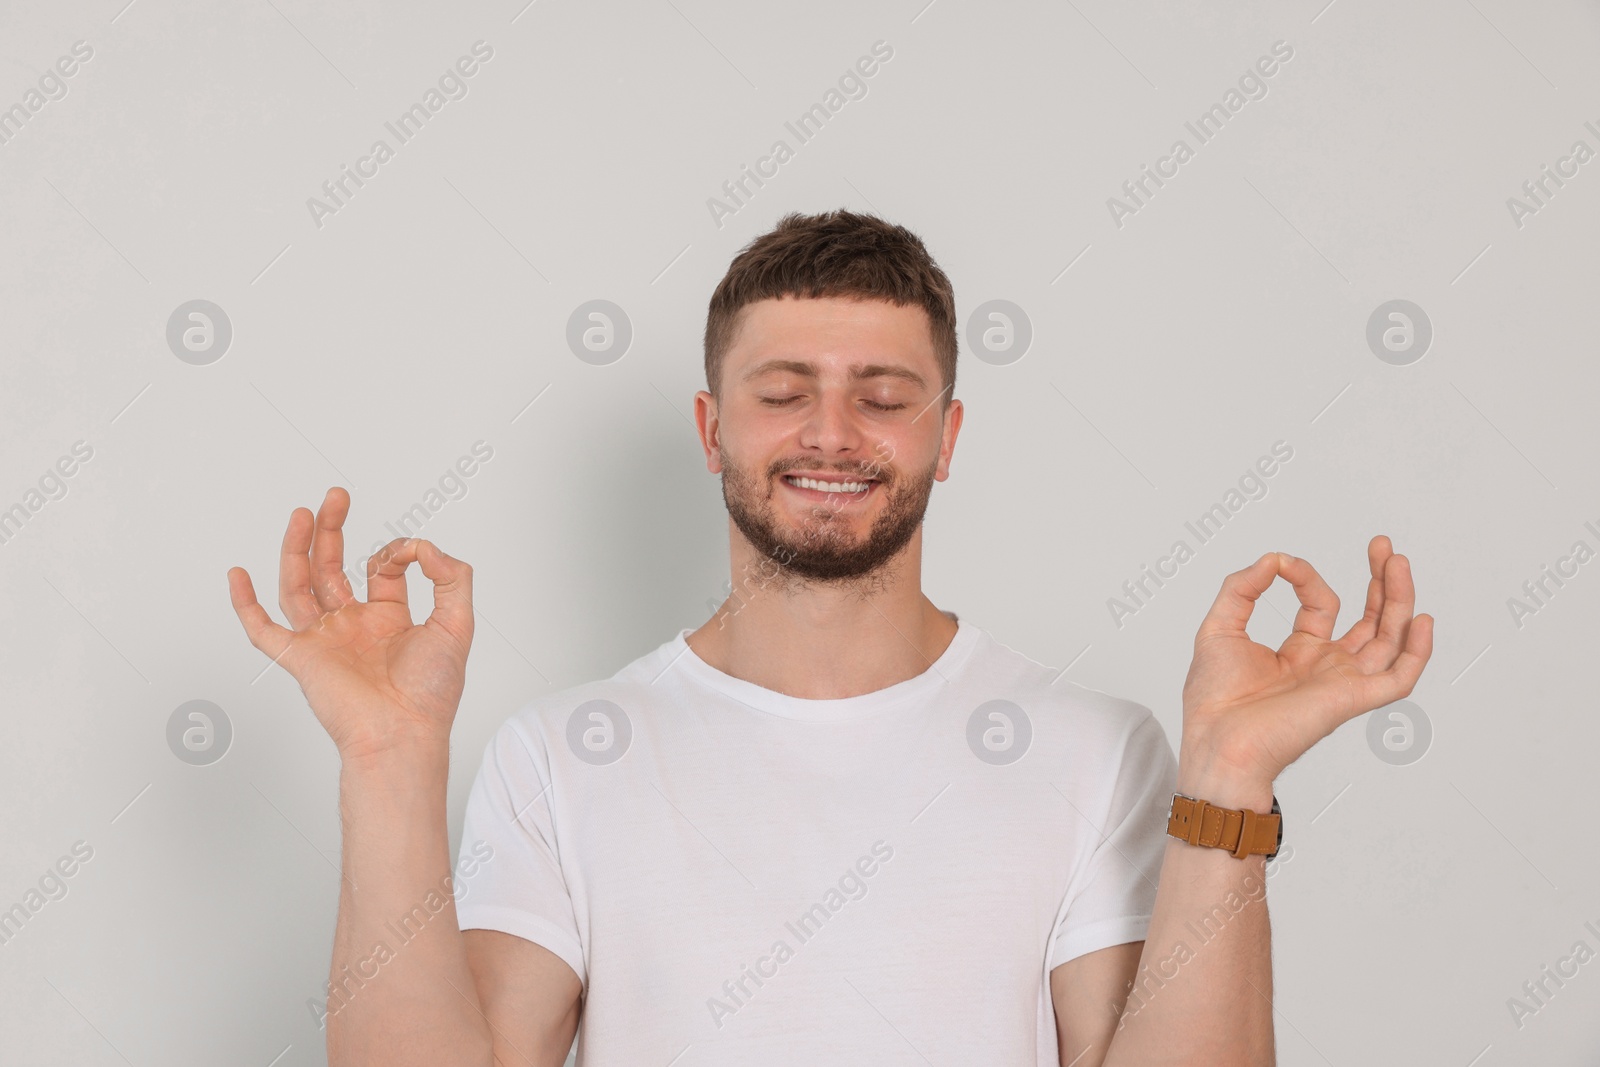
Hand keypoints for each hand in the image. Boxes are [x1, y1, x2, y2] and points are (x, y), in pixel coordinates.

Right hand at [227, 487, 474, 761]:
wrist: (404, 734)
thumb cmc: (431, 692)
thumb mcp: (457, 623)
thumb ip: (451, 576)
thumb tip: (423, 545)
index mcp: (389, 620)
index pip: (382, 570)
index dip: (396, 552)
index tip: (411, 552)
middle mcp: (352, 627)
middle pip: (332, 568)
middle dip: (332, 530)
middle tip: (335, 496)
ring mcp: (323, 641)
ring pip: (299, 585)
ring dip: (297, 549)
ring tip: (302, 513)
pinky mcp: (299, 658)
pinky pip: (262, 629)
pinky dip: (245, 603)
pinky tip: (237, 574)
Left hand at [1178, 535, 1433, 793]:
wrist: (1217, 742)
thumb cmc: (1213, 700)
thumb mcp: (1220, 627)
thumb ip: (1242, 588)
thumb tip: (1274, 559)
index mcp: (1298, 654)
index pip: (1321, 604)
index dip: (1306, 576)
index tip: (1283, 564)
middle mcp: (1326, 667)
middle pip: (1370, 620)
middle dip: (1380, 582)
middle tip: (1382, 545)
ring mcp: (1342, 683)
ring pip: (1389, 640)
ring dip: (1399, 601)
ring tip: (1399, 563)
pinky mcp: (1352, 700)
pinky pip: (1399, 678)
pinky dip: (1417, 652)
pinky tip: (1422, 620)